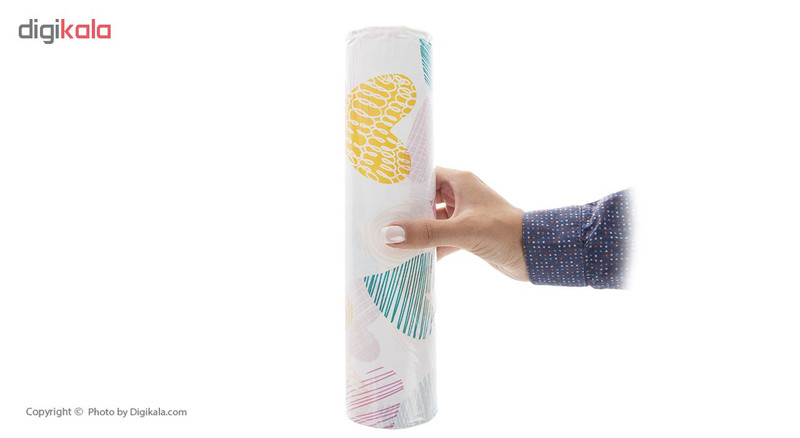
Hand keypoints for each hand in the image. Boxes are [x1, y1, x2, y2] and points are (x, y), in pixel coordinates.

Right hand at [383, 167, 527, 280]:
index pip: (424, 175)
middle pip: (425, 199)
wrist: (536, 254)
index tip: (381, 192)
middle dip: (405, 211)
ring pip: (432, 221)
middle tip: (378, 220)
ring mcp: (464, 216)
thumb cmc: (504, 232)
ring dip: (416, 232)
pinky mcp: (468, 235)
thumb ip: (426, 233)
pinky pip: (442, 238)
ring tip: (389, 240)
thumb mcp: (462, 231)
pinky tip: (411, 259)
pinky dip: (430, 247)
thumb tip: (390, 234)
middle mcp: (461, 195)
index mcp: (461, 182)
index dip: (403, 183)